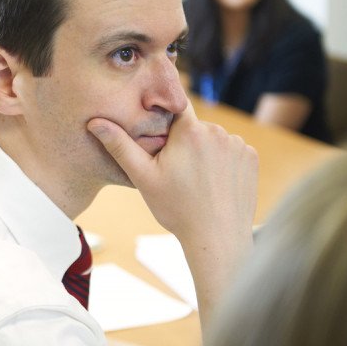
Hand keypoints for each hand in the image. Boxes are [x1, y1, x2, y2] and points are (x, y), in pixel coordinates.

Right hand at [87, 98, 256, 242]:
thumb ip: (120, 146)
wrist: (217, 238)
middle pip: (194, 126)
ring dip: (204, 151)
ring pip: (213, 139)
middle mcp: (218, 131)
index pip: (175, 107)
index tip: (159, 132)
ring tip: (195, 180)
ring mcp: (238, 145)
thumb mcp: (142, 177)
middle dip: (183, 141)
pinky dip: (223, 161)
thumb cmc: (176, 209)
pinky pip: (231, 150)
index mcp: (190, 131)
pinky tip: (214, 182)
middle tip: (174, 170)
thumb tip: (95, 123)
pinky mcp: (251, 158)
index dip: (165, 117)